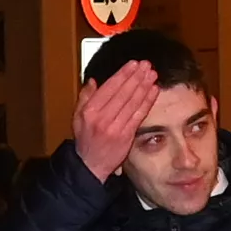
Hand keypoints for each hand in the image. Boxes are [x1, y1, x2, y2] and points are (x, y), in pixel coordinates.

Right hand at [71, 62, 158, 179]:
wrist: (90, 165)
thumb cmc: (85, 139)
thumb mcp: (77, 117)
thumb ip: (84, 97)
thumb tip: (93, 81)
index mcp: (90, 111)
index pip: (109, 88)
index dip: (123, 74)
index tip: (132, 64)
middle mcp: (102, 118)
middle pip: (123, 93)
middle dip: (136, 77)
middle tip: (146, 65)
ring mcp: (116, 127)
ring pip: (133, 102)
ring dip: (144, 86)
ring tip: (152, 74)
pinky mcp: (127, 136)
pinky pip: (139, 115)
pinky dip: (147, 101)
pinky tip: (153, 91)